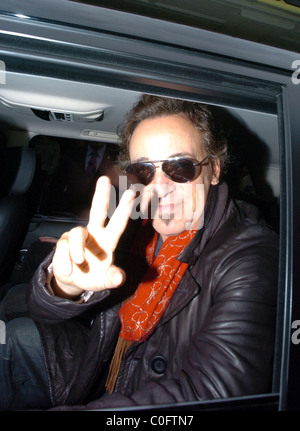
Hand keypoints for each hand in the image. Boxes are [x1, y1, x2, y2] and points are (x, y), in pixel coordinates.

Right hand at [52, 176, 134, 298]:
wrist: (72, 283)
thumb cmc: (93, 277)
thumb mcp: (104, 281)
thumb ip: (112, 279)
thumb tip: (119, 278)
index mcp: (108, 241)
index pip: (118, 223)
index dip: (125, 209)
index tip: (132, 194)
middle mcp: (94, 234)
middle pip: (98, 210)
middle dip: (101, 195)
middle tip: (104, 179)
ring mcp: (77, 237)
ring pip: (76, 234)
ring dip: (77, 250)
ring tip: (79, 264)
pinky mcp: (63, 242)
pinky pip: (63, 249)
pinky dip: (66, 263)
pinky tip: (69, 271)